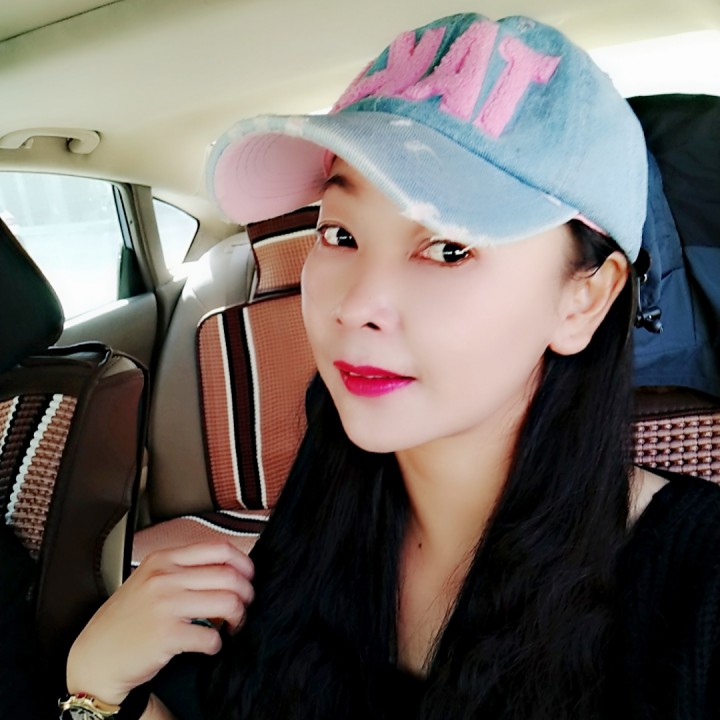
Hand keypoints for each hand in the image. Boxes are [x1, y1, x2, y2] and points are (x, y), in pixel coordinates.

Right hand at [67, 541, 253, 705]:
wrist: (95, 656)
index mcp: (164, 559)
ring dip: (238, 617)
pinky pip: (212, 636)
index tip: (248, 576)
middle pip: (229, 576)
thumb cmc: (127, 619)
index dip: (243, 563)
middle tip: (244, 606)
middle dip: (246, 593)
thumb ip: (185, 570)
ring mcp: (165, 605)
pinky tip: (209, 644)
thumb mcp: (151, 580)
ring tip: (232, 625)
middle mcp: (165, 578)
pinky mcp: (167, 635)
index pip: (219, 548)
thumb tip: (230, 570)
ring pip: (228, 602)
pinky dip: (217, 644)